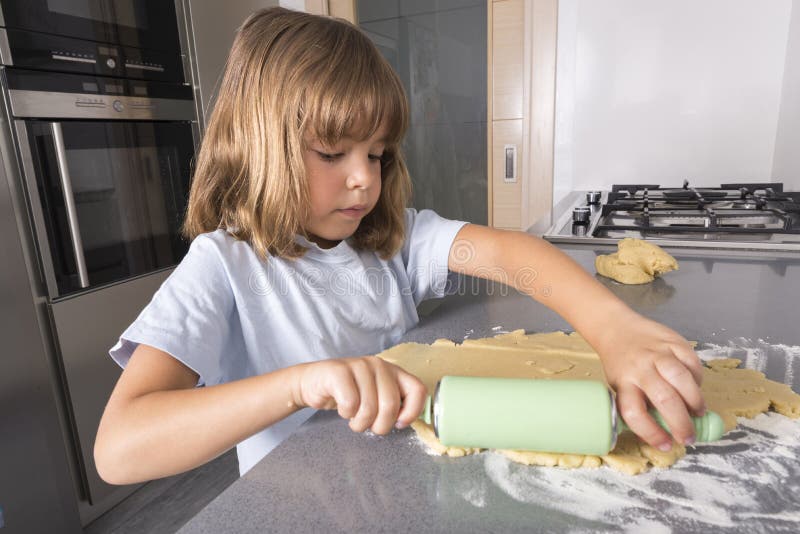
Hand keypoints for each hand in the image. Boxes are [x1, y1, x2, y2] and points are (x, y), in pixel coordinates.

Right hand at [292, 356, 426, 434]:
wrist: (313, 383)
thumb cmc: (347, 394)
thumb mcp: (375, 397)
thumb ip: (393, 404)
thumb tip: (406, 420)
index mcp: (393, 371)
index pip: (418, 389)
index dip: (412, 412)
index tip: (399, 423)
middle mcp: (379, 365)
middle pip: (391, 405)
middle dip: (380, 425)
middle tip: (369, 425)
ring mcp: (359, 365)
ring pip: (369, 408)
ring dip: (360, 423)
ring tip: (354, 419)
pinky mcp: (339, 371)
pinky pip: (350, 404)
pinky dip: (346, 414)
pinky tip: (343, 409)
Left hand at [596, 311, 705, 450]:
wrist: (617, 327)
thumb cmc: (620, 363)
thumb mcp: (619, 384)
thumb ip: (639, 403)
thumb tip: (664, 433)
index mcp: (623, 382)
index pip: (635, 412)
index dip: (651, 432)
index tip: (665, 445)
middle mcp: (640, 367)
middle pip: (664, 399)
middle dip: (681, 423)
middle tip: (689, 436)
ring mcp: (658, 353)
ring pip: (682, 380)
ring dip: (695, 401)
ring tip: (698, 412)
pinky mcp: (674, 342)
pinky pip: (692, 363)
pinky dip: (698, 379)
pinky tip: (695, 387)